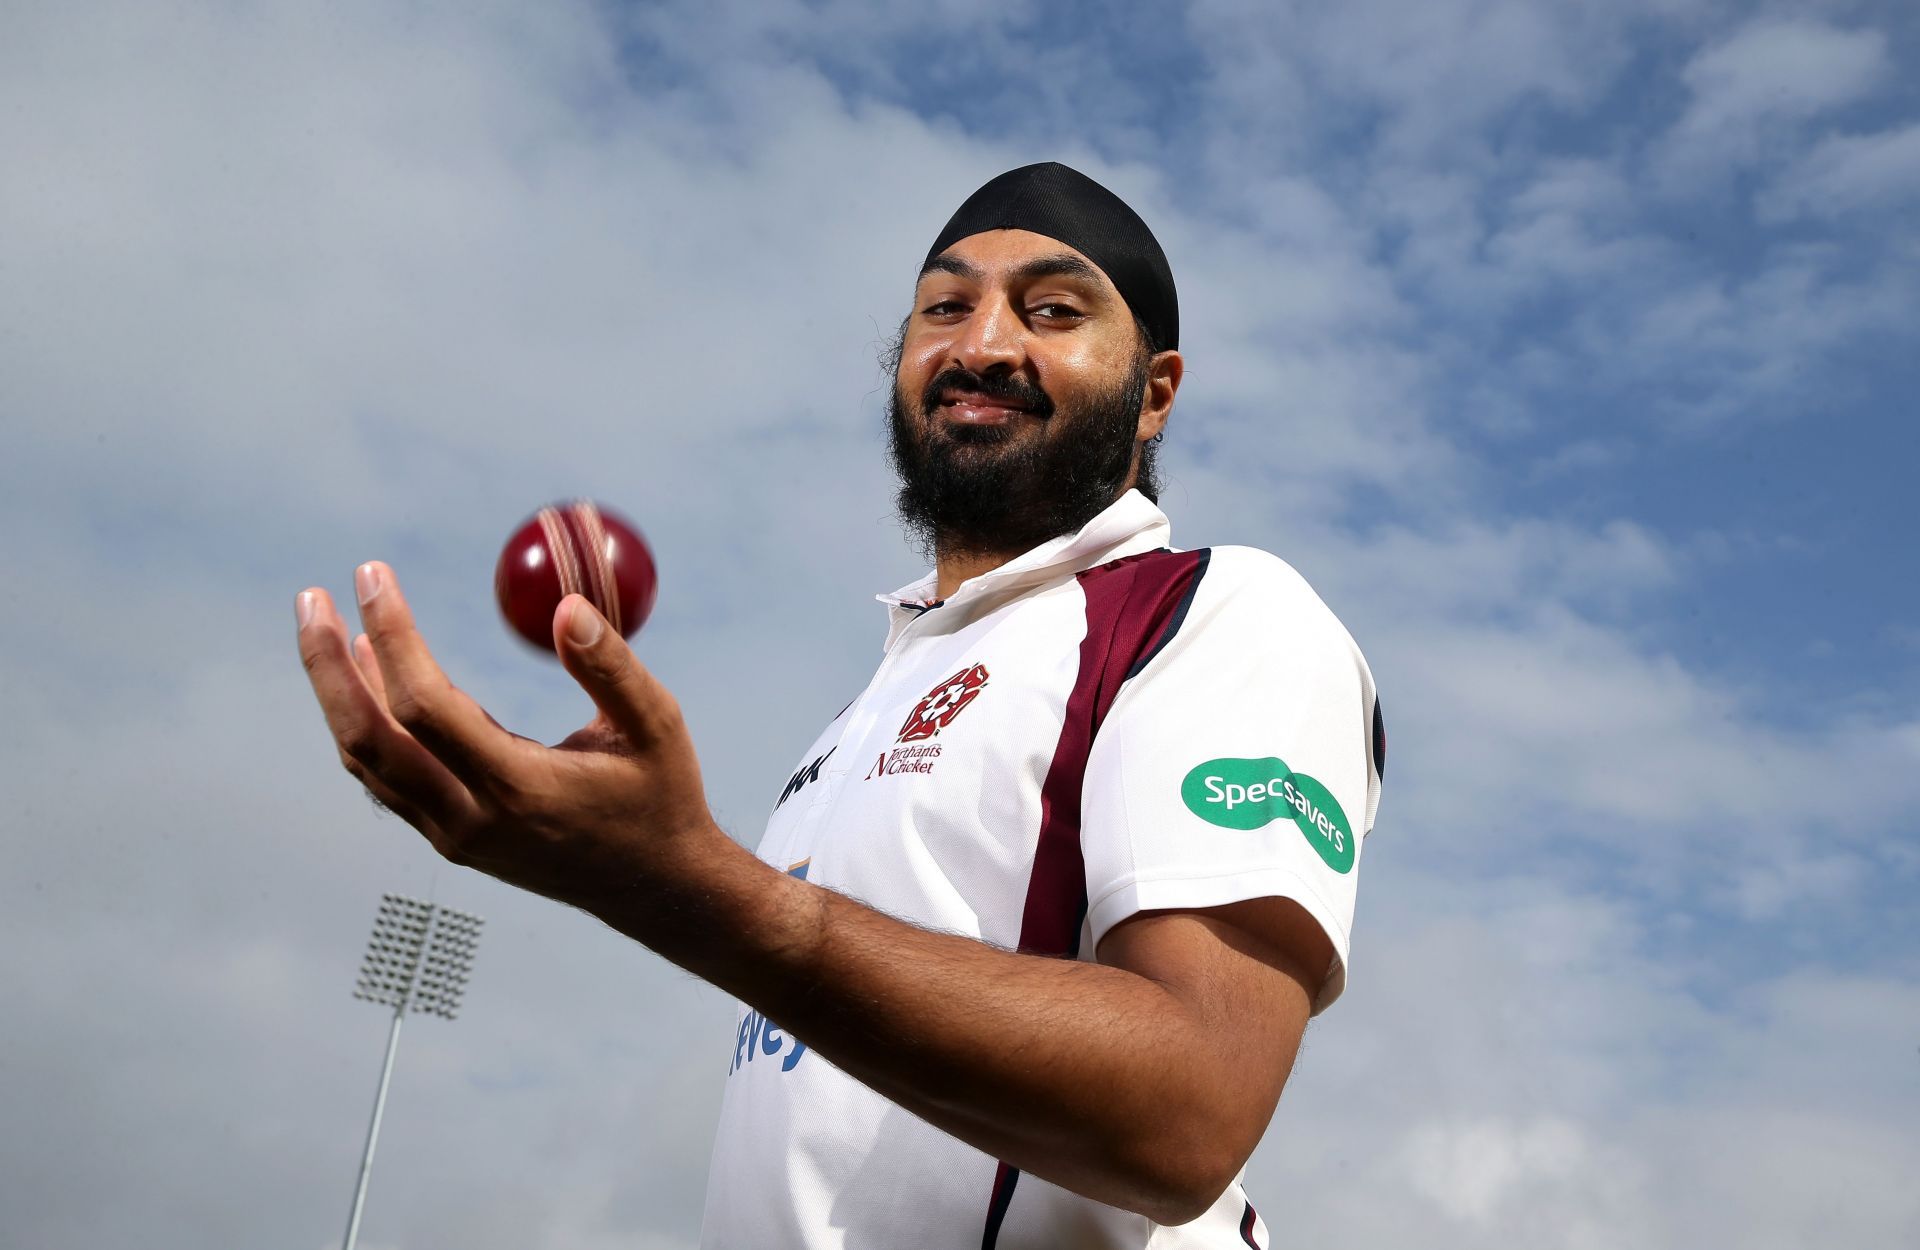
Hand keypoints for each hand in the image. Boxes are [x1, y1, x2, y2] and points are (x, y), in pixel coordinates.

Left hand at [295, 562, 720, 910]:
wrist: (653, 886)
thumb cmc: (661, 795)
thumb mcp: (657, 725)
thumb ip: (611, 668)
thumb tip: (565, 605)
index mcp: (519, 788)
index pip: (425, 706)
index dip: (392, 636)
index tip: (375, 575)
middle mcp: (472, 819)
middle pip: (367, 739)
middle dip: (327, 665)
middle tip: (312, 597)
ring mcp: (455, 836)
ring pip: (367, 762)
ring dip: (338, 692)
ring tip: (330, 622)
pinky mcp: (452, 839)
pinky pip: (387, 778)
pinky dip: (367, 722)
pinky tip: (370, 674)